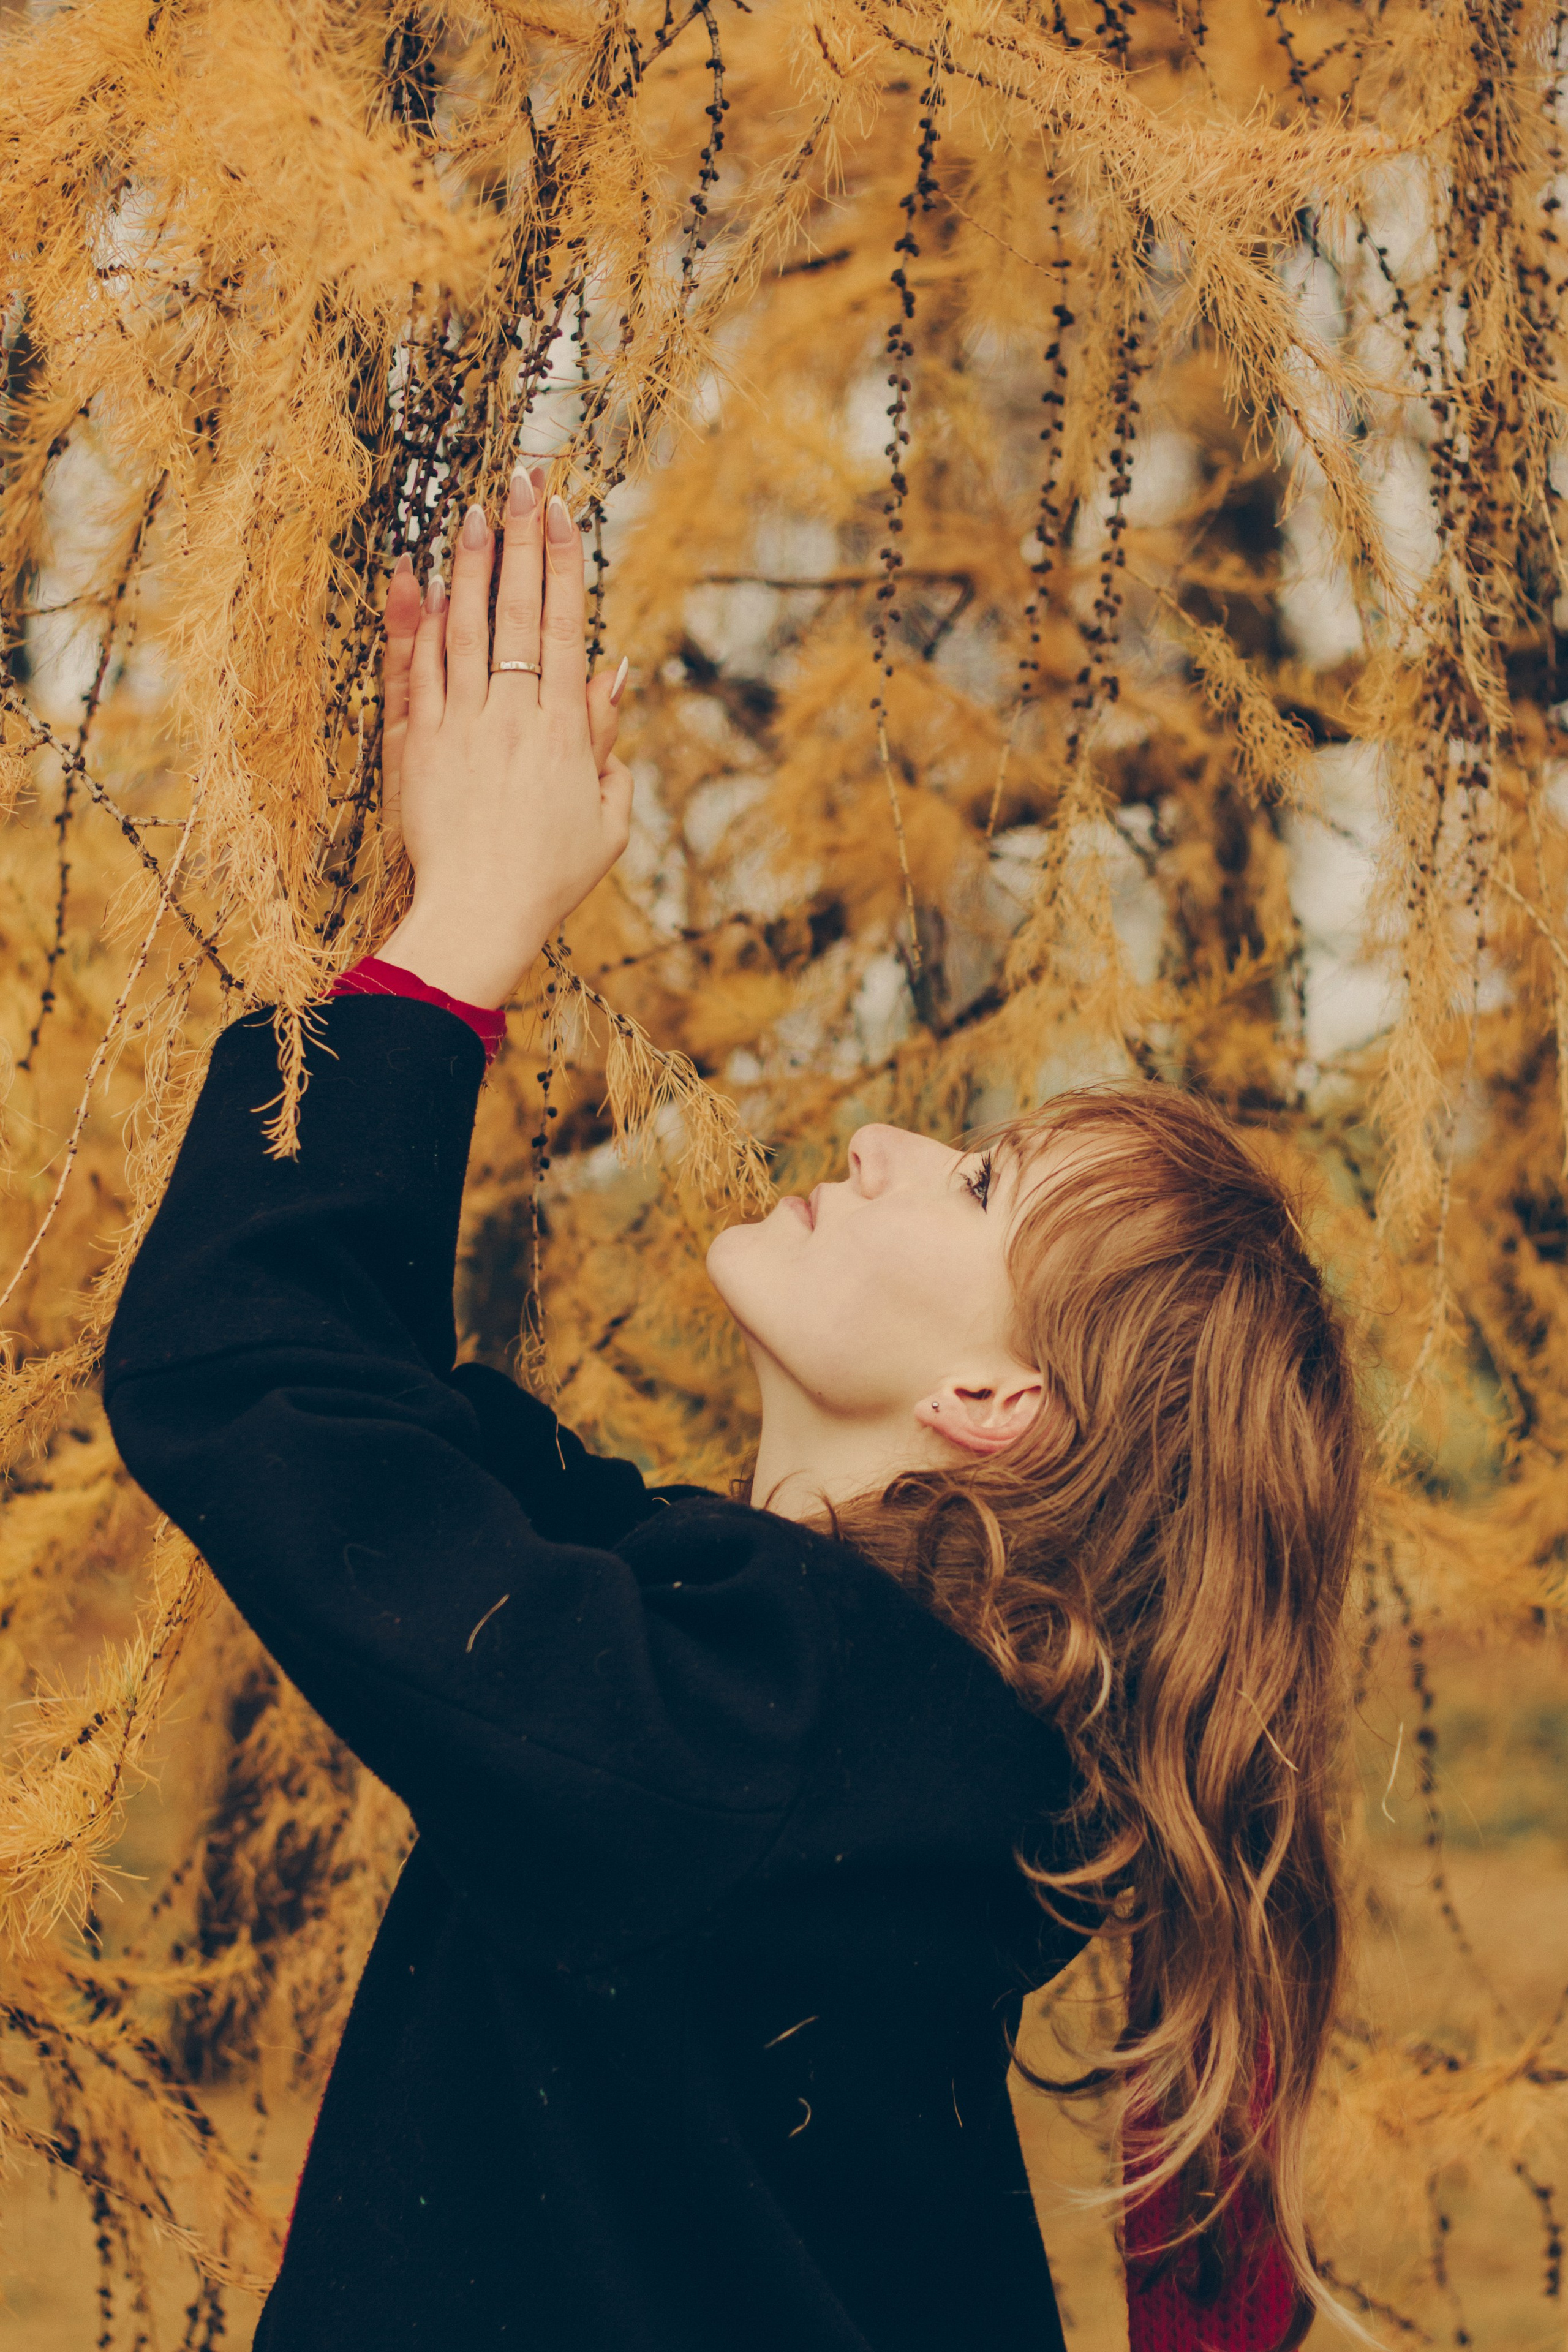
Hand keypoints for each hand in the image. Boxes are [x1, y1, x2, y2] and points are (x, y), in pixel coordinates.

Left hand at [376, 466, 632, 1006]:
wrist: (481, 914)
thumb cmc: (551, 876)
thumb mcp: (607, 818)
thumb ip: (609, 742)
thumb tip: (612, 673)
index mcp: (565, 730)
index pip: (566, 626)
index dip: (563, 562)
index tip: (560, 510)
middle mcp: (513, 714)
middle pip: (518, 610)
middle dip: (520, 539)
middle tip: (519, 478)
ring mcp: (462, 725)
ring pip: (464, 628)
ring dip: (469, 565)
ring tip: (472, 512)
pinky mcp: (419, 745)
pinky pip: (415, 671)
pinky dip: (415, 623)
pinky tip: (419, 579)